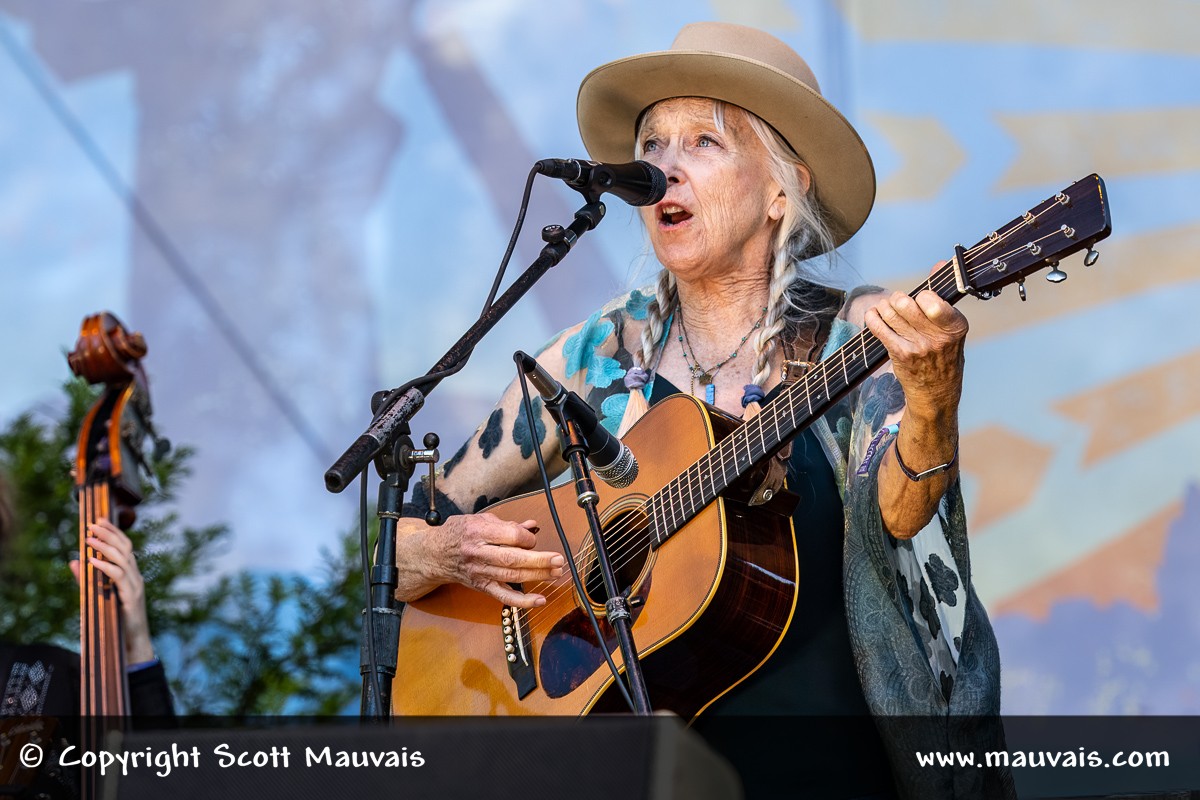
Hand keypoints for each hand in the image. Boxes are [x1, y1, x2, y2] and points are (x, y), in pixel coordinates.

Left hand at [70, 518, 154, 662]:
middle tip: (92, 524)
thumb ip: (86, 579)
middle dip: (109, 534)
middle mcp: (135, 578)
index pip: (125, 547)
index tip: (99, 519)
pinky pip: (118, 577)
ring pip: (123, 560)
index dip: (114, 532)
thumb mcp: (98, 596)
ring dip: (105, 547)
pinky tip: (92, 561)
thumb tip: (73, 561)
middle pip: (126, 549)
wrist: (130, 646)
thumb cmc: (115, 622)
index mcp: (130, 575)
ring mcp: (135, 587)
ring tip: (88, 539)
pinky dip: (105, 567)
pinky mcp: (131, 598)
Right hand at [402, 512, 564, 607]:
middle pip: (512, 558)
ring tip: (556, 573)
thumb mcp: (479, 520)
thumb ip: (506, 525)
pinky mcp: (482, 587)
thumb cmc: (459, 534)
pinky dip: (523, 601)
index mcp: (477, 532)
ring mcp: (480, 572)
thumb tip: (532, 526)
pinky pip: (504, 596)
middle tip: (558, 559)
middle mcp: (478, 553)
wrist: (434, 555)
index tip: (532, 538)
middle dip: (539, 560)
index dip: (526, 537)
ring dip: (537, 576)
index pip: (509, 535)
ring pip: (512, 576)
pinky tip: (540, 600)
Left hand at [863, 285, 967, 420]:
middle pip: (906, 303)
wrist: (936, 392)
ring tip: (886, 308)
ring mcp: (917, 347)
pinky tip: (874, 315)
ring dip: (884, 307)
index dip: (922, 295)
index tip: (921, 298)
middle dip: (898, 298)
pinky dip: (872, 317)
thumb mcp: (952, 327)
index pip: (932, 301)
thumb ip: (943, 295)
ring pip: (891, 313)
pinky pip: (878, 328)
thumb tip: (940, 264)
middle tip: (898, 301)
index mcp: (955, 326)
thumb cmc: (944, 354)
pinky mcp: (899, 355)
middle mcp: (937, 338)